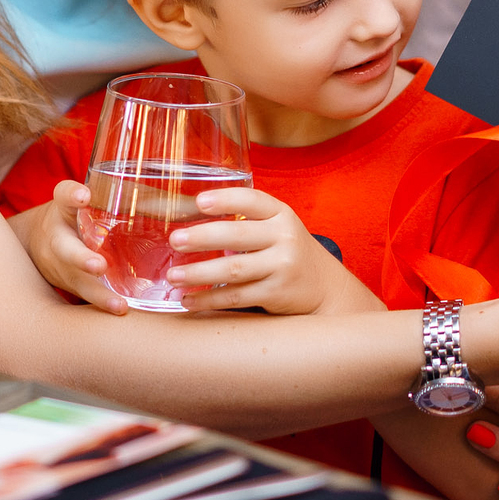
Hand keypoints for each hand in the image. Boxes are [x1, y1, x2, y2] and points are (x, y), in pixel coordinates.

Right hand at [13, 181, 129, 315]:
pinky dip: (103, 306)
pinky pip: (85, 298)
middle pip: (65, 247)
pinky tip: (124, 313)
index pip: (64, 195)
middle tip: (99, 266)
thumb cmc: (81, 214)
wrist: (37, 242)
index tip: (84, 196)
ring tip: (119, 306)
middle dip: (82, 258)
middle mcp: (59, 236)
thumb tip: (191, 202)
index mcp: (65, 207)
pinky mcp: (70, 286)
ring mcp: (61, 266)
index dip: (72, 195)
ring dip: (98, 294)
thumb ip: (125, 194)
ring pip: (76, 281)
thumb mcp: (89, 199)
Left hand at [166, 188, 361, 314]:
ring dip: (199, 272)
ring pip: (234, 269)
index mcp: (281, 214)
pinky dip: (209, 299)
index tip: (199, 201)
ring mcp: (282, 267)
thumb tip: (189, 217)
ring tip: (173, 275)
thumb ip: (247, 220)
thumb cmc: (287, 252)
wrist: (325, 288)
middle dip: (203, 237)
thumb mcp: (277, 228)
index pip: (252, 200)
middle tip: (175, 240)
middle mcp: (284, 237)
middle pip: (238, 235)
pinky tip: (188, 299)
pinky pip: (237, 296)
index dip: (225, 200)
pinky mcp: (277, 294)